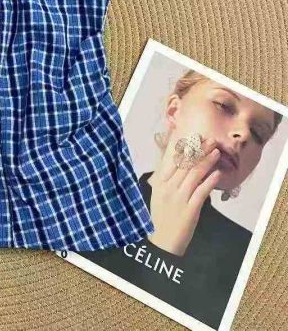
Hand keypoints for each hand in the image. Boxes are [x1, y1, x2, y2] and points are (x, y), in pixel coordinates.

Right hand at [147, 134, 221, 255]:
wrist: (162, 242)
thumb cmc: (161, 218)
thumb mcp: (158, 195)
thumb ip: (167, 179)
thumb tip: (177, 163)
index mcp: (159, 182)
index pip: (170, 159)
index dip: (180, 144)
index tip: (188, 133)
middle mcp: (168, 187)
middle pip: (185, 163)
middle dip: (198, 149)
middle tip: (210, 139)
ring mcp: (178, 198)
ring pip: (194, 174)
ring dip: (207, 161)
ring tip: (217, 151)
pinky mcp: (189, 209)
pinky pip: (201, 192)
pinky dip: (210, 181)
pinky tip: (218, 173)